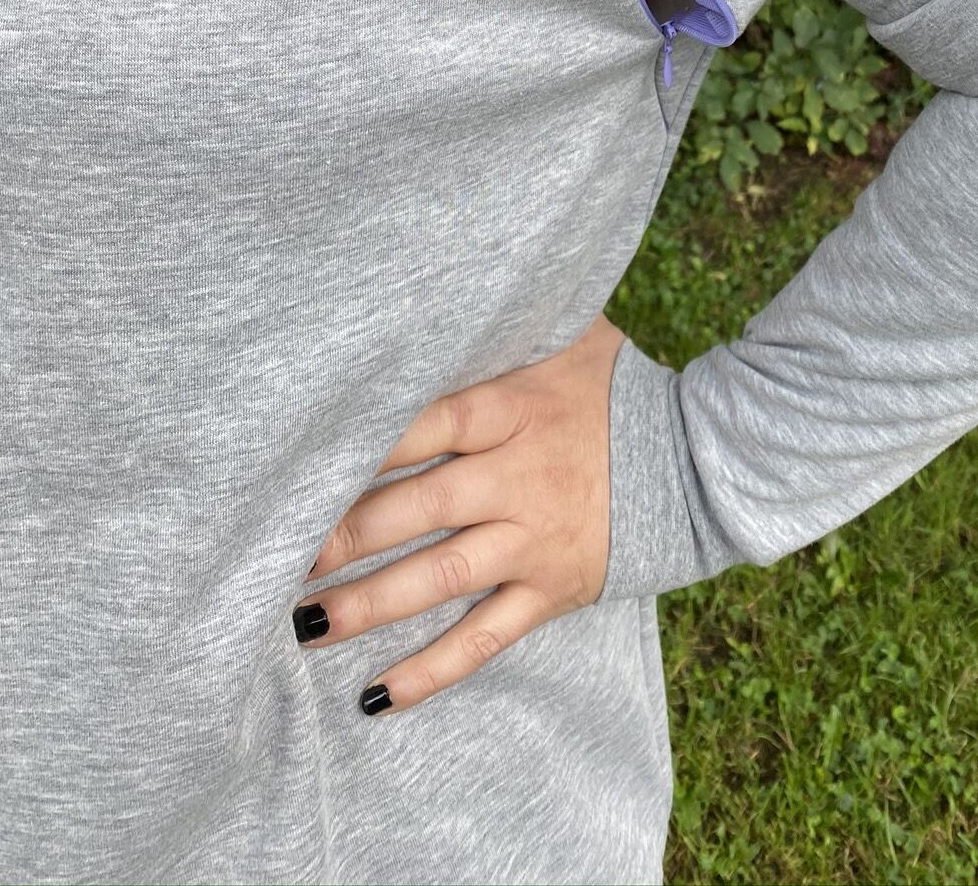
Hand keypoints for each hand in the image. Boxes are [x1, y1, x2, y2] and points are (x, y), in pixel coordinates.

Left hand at [292, 312, 627, 715]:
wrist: (698, 457)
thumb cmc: (612, 385)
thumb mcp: (567, 332)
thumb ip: (503, 321)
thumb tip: (439, 281)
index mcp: (513, 409)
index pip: (425, 426)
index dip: (362, 449)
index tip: (301, 467)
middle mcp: (518, 478)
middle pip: (419, 509)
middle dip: (345, 535)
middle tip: (279, 556)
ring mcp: (534, 540)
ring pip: (441, 578)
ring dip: (370, 605)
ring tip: (303, 624)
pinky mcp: (551, 590)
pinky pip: (485, 638)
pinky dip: (431, 670)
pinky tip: (374, 695)